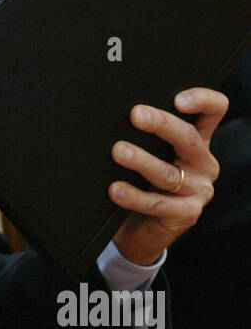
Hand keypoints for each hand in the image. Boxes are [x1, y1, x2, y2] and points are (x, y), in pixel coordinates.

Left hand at [109, 87, 227, 264]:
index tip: (177, 99)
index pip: (213, 111)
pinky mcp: (187, 214)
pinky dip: (134, 196)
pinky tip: (115, 189)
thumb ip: (146, 135)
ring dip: (141, 160)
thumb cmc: (144, 182)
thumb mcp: (152, 154)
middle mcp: (203, 163)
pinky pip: (157, 203)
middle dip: (161, 123)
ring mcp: (199, 190)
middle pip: (188, 137)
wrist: (144, 229)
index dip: (202, 100)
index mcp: (197, 141)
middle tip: (135, 115)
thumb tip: (115, 114)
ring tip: (118, 151)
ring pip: (168, 172)